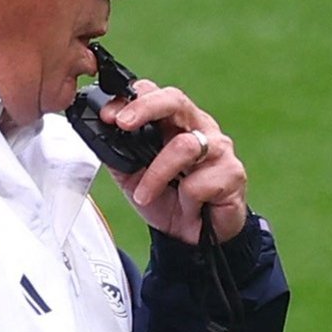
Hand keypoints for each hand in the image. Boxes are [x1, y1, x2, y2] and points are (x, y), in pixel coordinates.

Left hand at [98, 80, 247, 244]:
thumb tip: (98, 135)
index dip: (131, 99)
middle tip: (122, 123)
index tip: (108, 115)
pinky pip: (200, 182)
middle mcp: (199, 127)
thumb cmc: (167, 199)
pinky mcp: (233, 173)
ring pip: (184, 146)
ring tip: (145, 194)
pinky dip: (186, 199)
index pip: (155, 94)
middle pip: (175, 100)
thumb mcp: (132, 176)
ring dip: (157, 174)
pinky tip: (188, 207)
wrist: (192, 237)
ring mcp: (219, 148)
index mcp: (175, 122)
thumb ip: (118, 154)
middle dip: (145, 108)